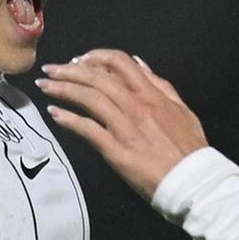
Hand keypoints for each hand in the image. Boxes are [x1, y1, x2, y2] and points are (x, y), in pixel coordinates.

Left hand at [36, 50, 209, 200]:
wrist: (194, 182)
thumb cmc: (190, 150)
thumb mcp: (181, 109)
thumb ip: (160, 85)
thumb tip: (140, 64)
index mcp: (152, 94)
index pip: (119, 62)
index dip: (95, 57)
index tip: (79, 60)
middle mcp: (137, 106)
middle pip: (97, 77)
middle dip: (69, 70)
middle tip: (50, 70)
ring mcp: (126, 128)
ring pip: (89, 98)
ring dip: (63, 89)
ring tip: (45, 87)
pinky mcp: (117, 151)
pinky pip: (88, 130)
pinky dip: (69, 119)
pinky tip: (54, 114)